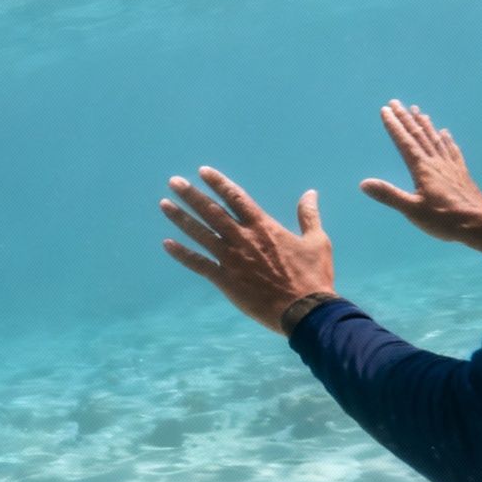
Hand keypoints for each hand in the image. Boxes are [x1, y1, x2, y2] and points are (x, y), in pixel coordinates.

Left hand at [159, 167, 335, 333]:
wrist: (305, 310)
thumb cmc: (313, 276)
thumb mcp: (316, 241)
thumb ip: (309, 215)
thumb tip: (310, 193)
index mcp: (264, 227)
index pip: (235, 197)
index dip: (218, 182)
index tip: (202, 171)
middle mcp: (243, 238)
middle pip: (212, 211)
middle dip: (191, 195)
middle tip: (174, 181)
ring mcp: (232, 259)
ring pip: (200, 233)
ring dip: (181, 218)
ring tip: (164, 204)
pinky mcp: (225, 280)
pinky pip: (199, 264)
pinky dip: (182, 254)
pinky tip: (167, 245)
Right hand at [359, 100, 481, 254]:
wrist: (479, 224)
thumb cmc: (444, 219)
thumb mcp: (412, 210)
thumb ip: (388, 195)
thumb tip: (364, 183)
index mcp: (423, 169)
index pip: (405, 142)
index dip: (394, 126)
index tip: (385, 110)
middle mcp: (436, 162)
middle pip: (419, 136)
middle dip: (406, 119)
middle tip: (396, 103)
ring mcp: (451, 166)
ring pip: (435, 140)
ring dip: (425, 125)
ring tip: (419, 112)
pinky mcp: (461, 173)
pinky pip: (452, 150)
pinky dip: (446, 140)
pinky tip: (445, 134)